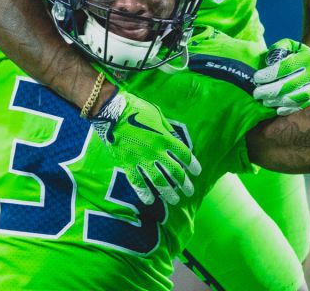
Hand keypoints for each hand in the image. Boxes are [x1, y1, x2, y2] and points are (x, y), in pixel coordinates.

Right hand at [90, 87, 200, 204]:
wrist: (112, 112)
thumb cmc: (136, 109)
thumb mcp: (157, 115)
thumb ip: (167, 130)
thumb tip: (176, 141)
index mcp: (165, 137)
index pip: (184, 154)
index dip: (193, 164)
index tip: (197, 172)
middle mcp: (156, 151)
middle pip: (175, 171)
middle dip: (184, 183)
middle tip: (190, 191)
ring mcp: (141, 159)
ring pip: (158, 181)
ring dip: (168, 192)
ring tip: (174, 200)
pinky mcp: (127, 164)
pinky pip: (137, 182)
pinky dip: (144, 193)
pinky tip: (150, 200)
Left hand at [252, 39, 309, 115]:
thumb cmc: (298, 54)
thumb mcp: (289, 46)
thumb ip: (278, 49)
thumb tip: (268, 62)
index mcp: (308, 57)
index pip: (287, 67)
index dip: (270, 74)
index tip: (256, 78)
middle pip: (290, 85)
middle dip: (270, 90)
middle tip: (257, 94)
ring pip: (296, 98)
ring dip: (278, 101)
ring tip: (265, 101)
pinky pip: (302, 106)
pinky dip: (289, 109)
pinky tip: (277, 109)